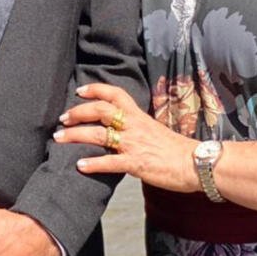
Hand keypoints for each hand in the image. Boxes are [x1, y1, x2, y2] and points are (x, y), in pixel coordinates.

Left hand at [55, 82, 199, 193]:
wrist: (197, 164)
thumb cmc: (176, 149)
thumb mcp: (154, 130)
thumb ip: (135, 126)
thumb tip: (119, 128)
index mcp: (139, 116)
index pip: (115, 94)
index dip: (95, 89)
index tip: (79, 91)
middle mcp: (134, 126)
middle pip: (101, 111)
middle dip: (77, 112)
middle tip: (62, 118)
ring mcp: (134, 144)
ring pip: (99, 135)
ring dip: (75, 135)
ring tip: (59, 138)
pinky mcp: (136, 164)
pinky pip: (110, 162)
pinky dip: (93, 163)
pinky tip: (79, 165)